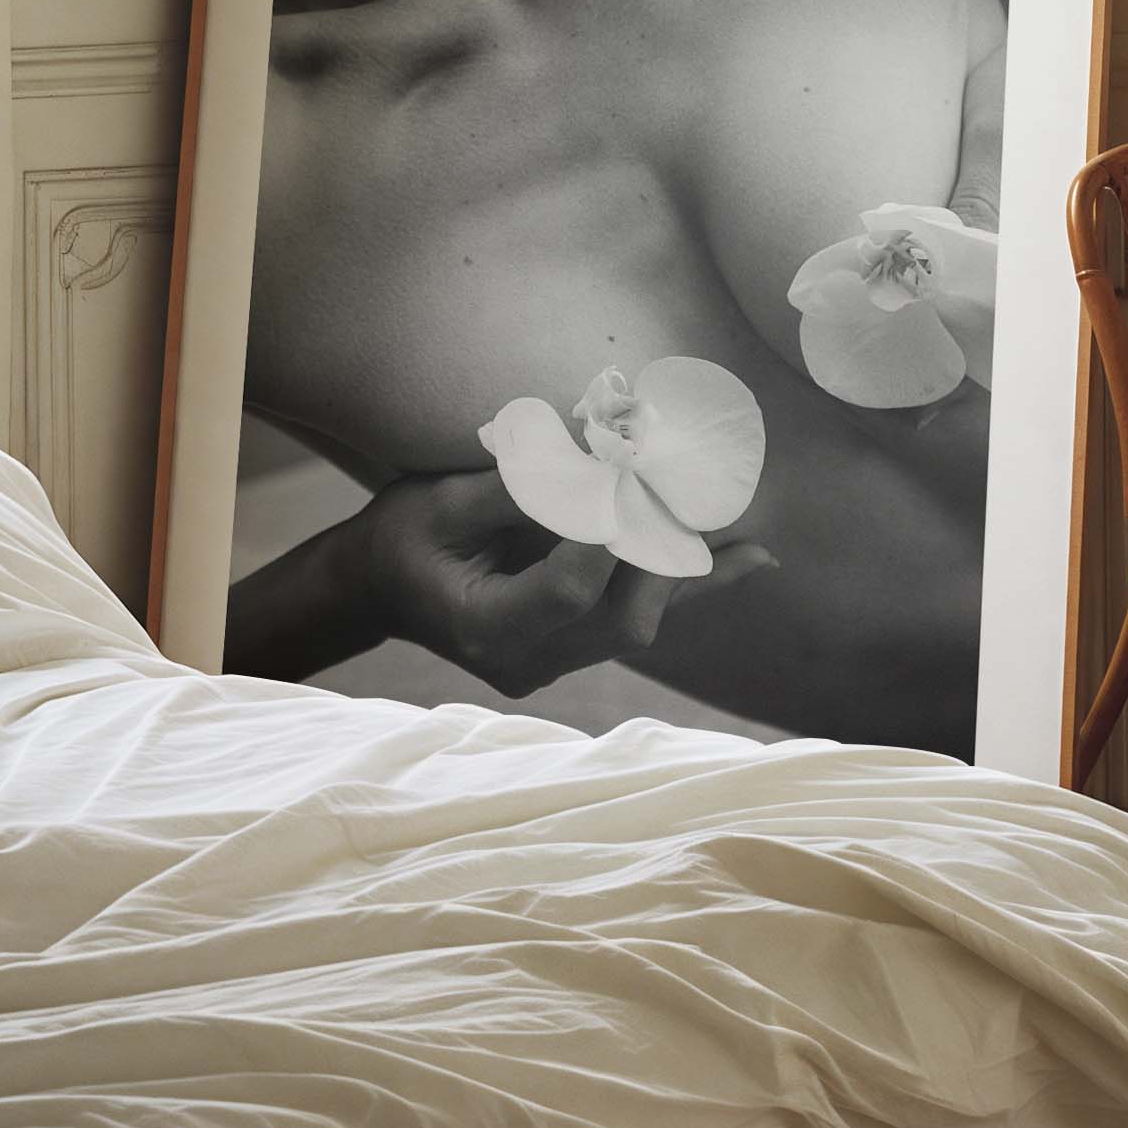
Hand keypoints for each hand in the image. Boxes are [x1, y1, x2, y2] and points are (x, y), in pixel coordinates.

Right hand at [350, 468, 775, 698]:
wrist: (376, 586)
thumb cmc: (402, 534)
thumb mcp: (443, 501)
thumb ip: (519, 489)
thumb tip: (598, 460)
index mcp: (484, 628)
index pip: (567, 590)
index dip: (606, 533)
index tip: (630, 470)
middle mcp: (525, 663)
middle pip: (619, 622)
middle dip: (659, 556)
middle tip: (689, 493)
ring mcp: (549, 667)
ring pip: (637, 627)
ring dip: (684, 572)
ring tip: (745, 530)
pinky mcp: (568, 653)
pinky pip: (632, 621)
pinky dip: (685, 584)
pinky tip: (751, 560)